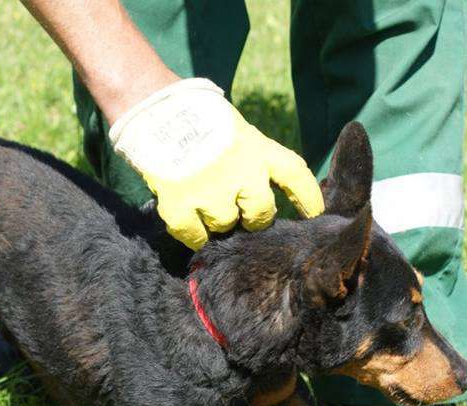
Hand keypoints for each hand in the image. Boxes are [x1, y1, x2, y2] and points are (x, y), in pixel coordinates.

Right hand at [109, 79, 323, 248]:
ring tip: (205, 203)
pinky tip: (190, 221)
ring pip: (226, 225)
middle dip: (254, 217)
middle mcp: (239, 172)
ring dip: (219, 221)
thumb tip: (264, 191)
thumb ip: (252, 157)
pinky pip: (195, 236)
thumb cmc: (195, 114)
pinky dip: (195, 234)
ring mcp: (210, 190)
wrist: (152, 108)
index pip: (295, 176)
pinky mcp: (180, 204)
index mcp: (257, 148)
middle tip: (242, 212)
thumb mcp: (236, 128)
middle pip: (261, 214)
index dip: (308, 199)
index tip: (314, 214)